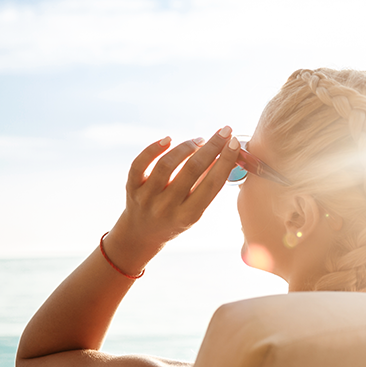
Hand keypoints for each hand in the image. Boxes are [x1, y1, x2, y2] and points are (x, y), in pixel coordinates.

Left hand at [104, 127, 240, 272]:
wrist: (141, 234)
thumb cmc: (175, 220)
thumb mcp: (194, 211)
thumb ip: (206, 187)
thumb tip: (222, 155)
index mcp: (188, 215)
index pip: (211, 184)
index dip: (224, 161)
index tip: (234, 143)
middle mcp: (167, 207)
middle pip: (192, 170)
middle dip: (211, 147)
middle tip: (223, 132)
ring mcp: (147, 197)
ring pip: (167, 164)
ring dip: (186, 147)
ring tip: (198, 140)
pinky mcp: (131, 188)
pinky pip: (140, 163)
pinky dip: (153, 149)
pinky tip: (168, 140)